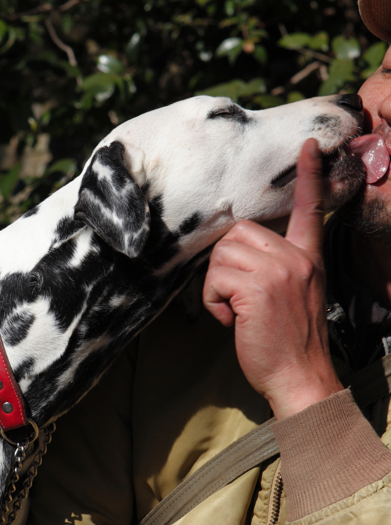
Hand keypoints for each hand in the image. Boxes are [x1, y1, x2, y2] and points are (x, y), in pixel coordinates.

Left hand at [203, 138, 342, 418]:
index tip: (308, 146)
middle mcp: (296, 259)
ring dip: (217, 286)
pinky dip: (214, 303)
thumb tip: (240, 257)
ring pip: (223, 255)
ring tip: (237, 312)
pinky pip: (216, 279)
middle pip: (239, 233)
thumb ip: (278, 270)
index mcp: (309, 258)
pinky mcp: (258, 288)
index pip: (310, 209)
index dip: (308, 177)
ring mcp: (279, 271)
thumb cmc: (290, 345)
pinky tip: (233, 322)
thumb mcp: (296, 297)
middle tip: (236, 298)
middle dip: (225, 264)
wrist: (301, 378)